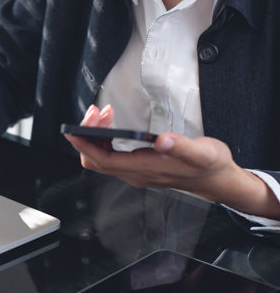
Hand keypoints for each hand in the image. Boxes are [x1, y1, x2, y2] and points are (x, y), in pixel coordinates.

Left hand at [64, 105, 279, 217]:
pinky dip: (104, 140)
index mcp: (147, 170)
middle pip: (96, 159)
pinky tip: (110, 126)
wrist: (219, 181)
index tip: (73, 131)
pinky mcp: (139, 168)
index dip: (85, 146)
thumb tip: (162, 140)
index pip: (104, 160)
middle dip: (87, 135)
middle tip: (95, 112)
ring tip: (102, 114)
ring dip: (94, 137)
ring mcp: (136, 172)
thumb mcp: (204, 153)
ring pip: (101, 158)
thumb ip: (182, 146)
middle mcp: (136, 174)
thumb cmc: (211, 166)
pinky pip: (110, 157)